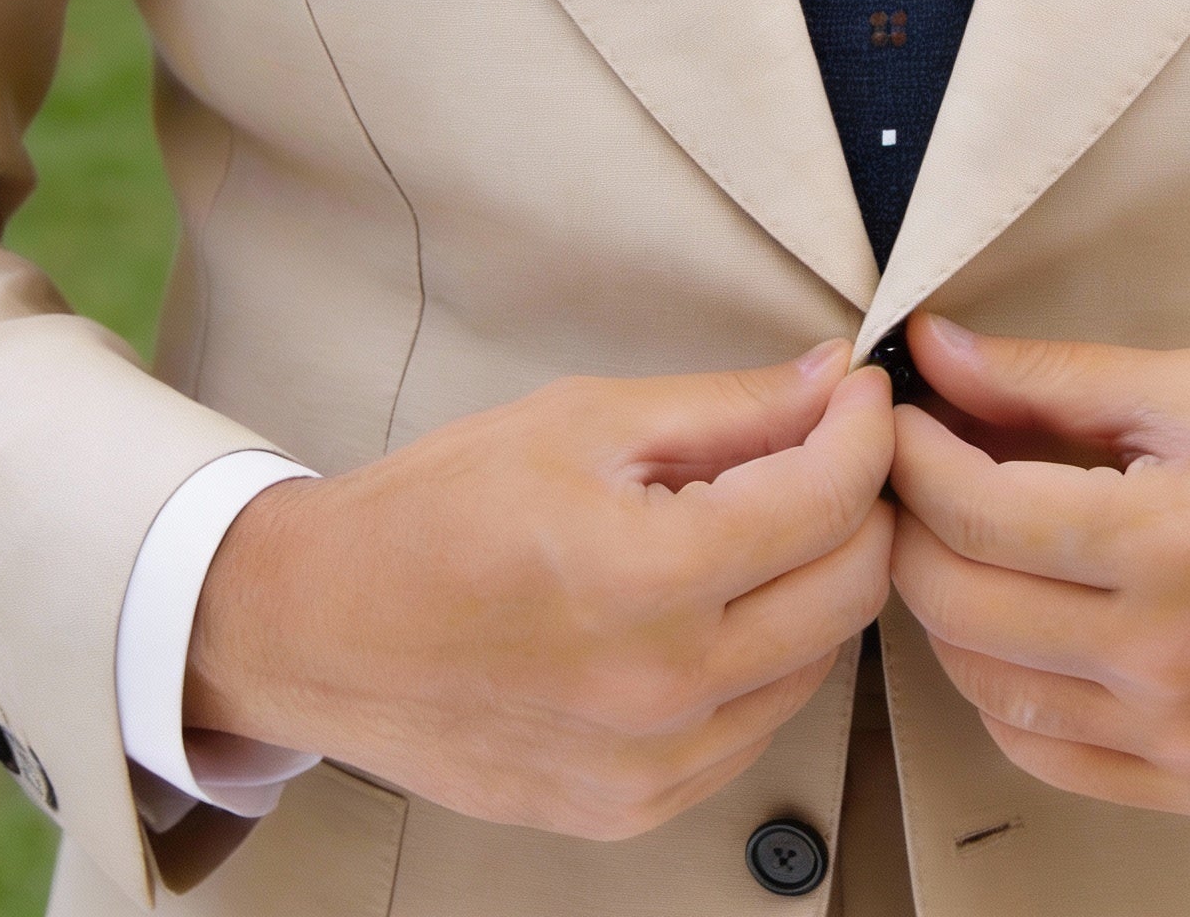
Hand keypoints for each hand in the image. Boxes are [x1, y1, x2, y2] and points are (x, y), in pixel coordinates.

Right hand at [186, 343, 894, 837]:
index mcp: (646, 578)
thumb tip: (833, 381)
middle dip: (862, 504)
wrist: (322, 630)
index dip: (866, 431)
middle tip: (830, 451)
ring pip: (819, 663)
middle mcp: (661, 690)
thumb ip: (729, 407)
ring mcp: (651, 767)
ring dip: (818, 583)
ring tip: (763, 523)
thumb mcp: (584, 422)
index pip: (828, 500)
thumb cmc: (435, 515)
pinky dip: (767, 657)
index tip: (862, 398)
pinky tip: (718, 605)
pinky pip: (758, 727)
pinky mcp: (634, 808)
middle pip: (851, 589)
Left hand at [887, 315, 1189, 815]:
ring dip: (946, 609)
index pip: (977, 512)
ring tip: (963, 544)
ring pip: (983, 686)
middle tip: (916, 476)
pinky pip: (1042, 754)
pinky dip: (1001, 690)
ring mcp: (1180, 734)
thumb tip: (937, 351)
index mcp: (1172, 541)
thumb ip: (1051, 376)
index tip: (900, 419)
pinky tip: (1016, 627)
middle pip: (959, 603)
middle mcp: (1169, 655)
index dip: (912, 456)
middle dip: (911, 527)